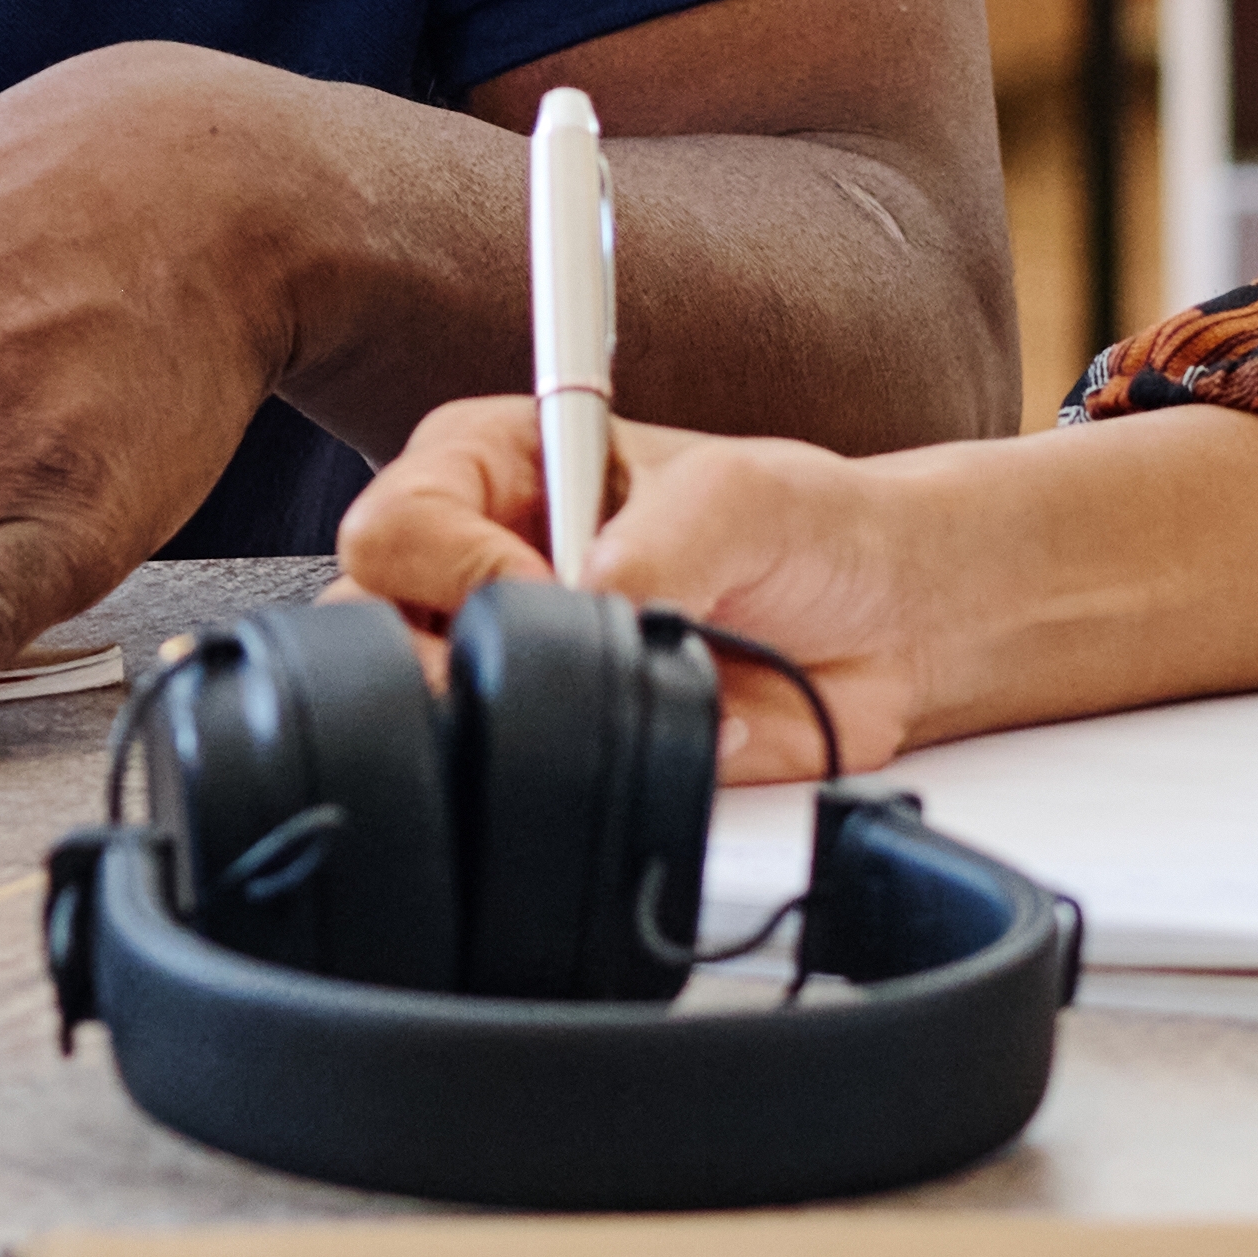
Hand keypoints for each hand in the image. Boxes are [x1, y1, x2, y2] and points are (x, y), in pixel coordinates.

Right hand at [331, 401, 954, 780]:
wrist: (888, 624)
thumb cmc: (808, 525)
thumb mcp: (743, 493)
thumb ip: (659, 538)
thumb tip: (592, 603)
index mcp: (487, 469)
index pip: (397, 526)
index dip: (461, 569)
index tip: (551, 583)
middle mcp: (472, 565)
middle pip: (369, 629)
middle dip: (463, 661)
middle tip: (572, 661)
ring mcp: (502, 664)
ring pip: (419, 719)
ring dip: (521, 723)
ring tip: (627, 692)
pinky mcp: (547, 745)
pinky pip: (512, 788)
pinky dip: (589, 779)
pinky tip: (665, 739)